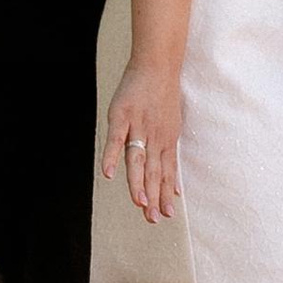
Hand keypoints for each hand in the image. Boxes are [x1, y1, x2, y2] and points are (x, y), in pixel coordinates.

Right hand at [102, 56, 181, 219]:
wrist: (157, 64)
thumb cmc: (163, 97)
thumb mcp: (172, 127)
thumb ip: (169, 157)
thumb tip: (176, 187)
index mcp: (166, 141)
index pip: (166, 173)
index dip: (165, 194)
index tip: (166, 215)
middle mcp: (155, 137)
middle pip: (153, 171)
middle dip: (154, 196)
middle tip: (153, 218)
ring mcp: (138, 126)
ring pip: (137, 159)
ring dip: (138, 181)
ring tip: (139, 202)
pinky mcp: (121, 115)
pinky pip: (115, 138)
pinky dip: (110, 155)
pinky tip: (107, 173)